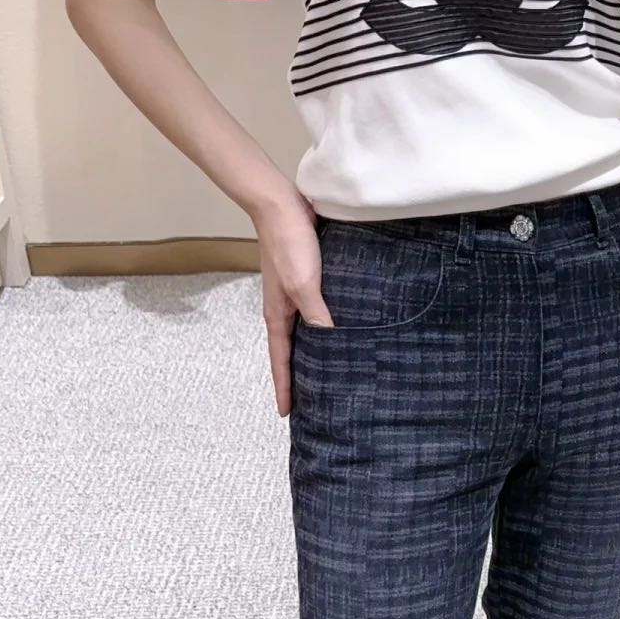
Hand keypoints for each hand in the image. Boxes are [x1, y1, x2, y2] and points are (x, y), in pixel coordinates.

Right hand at [249, 186, 333, 415]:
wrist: (281, 204)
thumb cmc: (289, 243)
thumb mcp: (303, 282)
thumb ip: (316, 313)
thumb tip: (330, 342)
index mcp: (278, 315)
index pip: (281, 360)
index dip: (284, 387)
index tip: (287, 414)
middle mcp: (285, 308)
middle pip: (292, 351)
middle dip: (299, 376)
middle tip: (313, 401)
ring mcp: (296, 293)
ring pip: (306, 332)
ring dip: (314, 352)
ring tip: (330, 372)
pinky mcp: (308, 279)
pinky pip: (316, 311)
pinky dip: (325, 326)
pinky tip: (341, 330)